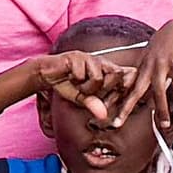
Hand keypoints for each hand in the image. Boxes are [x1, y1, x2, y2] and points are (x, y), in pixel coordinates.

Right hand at [27, 48, 143, 130]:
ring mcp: (89, 58)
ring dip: (87, 88)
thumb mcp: (81, 98)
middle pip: (116, 75)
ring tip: (77, 85)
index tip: (118, 97)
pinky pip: (83, 75)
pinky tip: (69, 77)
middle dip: (105, 91)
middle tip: (90, 94)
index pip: (125, 73)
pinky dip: (76, 81)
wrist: (46, 73)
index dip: (125, 85)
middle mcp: (100, 62)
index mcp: (105, 69)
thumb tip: (104, 116)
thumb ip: (93, 104)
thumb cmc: (66, 83)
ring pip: (99, 78)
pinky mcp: (78, 56)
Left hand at [127, 16, 172, 141]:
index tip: (107, 114)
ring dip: (161, 109)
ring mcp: (160, 63)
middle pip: (135, 91)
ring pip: (158, 91)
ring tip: (164, 124)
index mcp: (140, 67)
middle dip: (125, 109)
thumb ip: (146, 77)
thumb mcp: (151, 60)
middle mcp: (147, 66)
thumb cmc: (165, 48)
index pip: (126, 87)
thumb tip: (143, 99)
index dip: (115, 101)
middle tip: (116, 124)